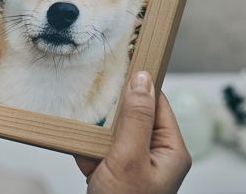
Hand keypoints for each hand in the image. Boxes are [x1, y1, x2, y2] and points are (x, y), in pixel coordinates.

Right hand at [75, 71, 191, 193]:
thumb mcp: (130, 159)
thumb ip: (136, 119)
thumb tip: (142, 80)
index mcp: (170, 151)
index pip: (158, 105)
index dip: (140, 87)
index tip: (123, 68)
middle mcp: (154, 157)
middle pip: (134, 118)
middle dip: (112, 113)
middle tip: (94, 102)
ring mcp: (133, 167)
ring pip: (113, 135)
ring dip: (96, 133)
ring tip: (82, 125)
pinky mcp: (113, 176)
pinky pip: (99, 152)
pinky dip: (86, 149)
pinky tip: (75, 144)